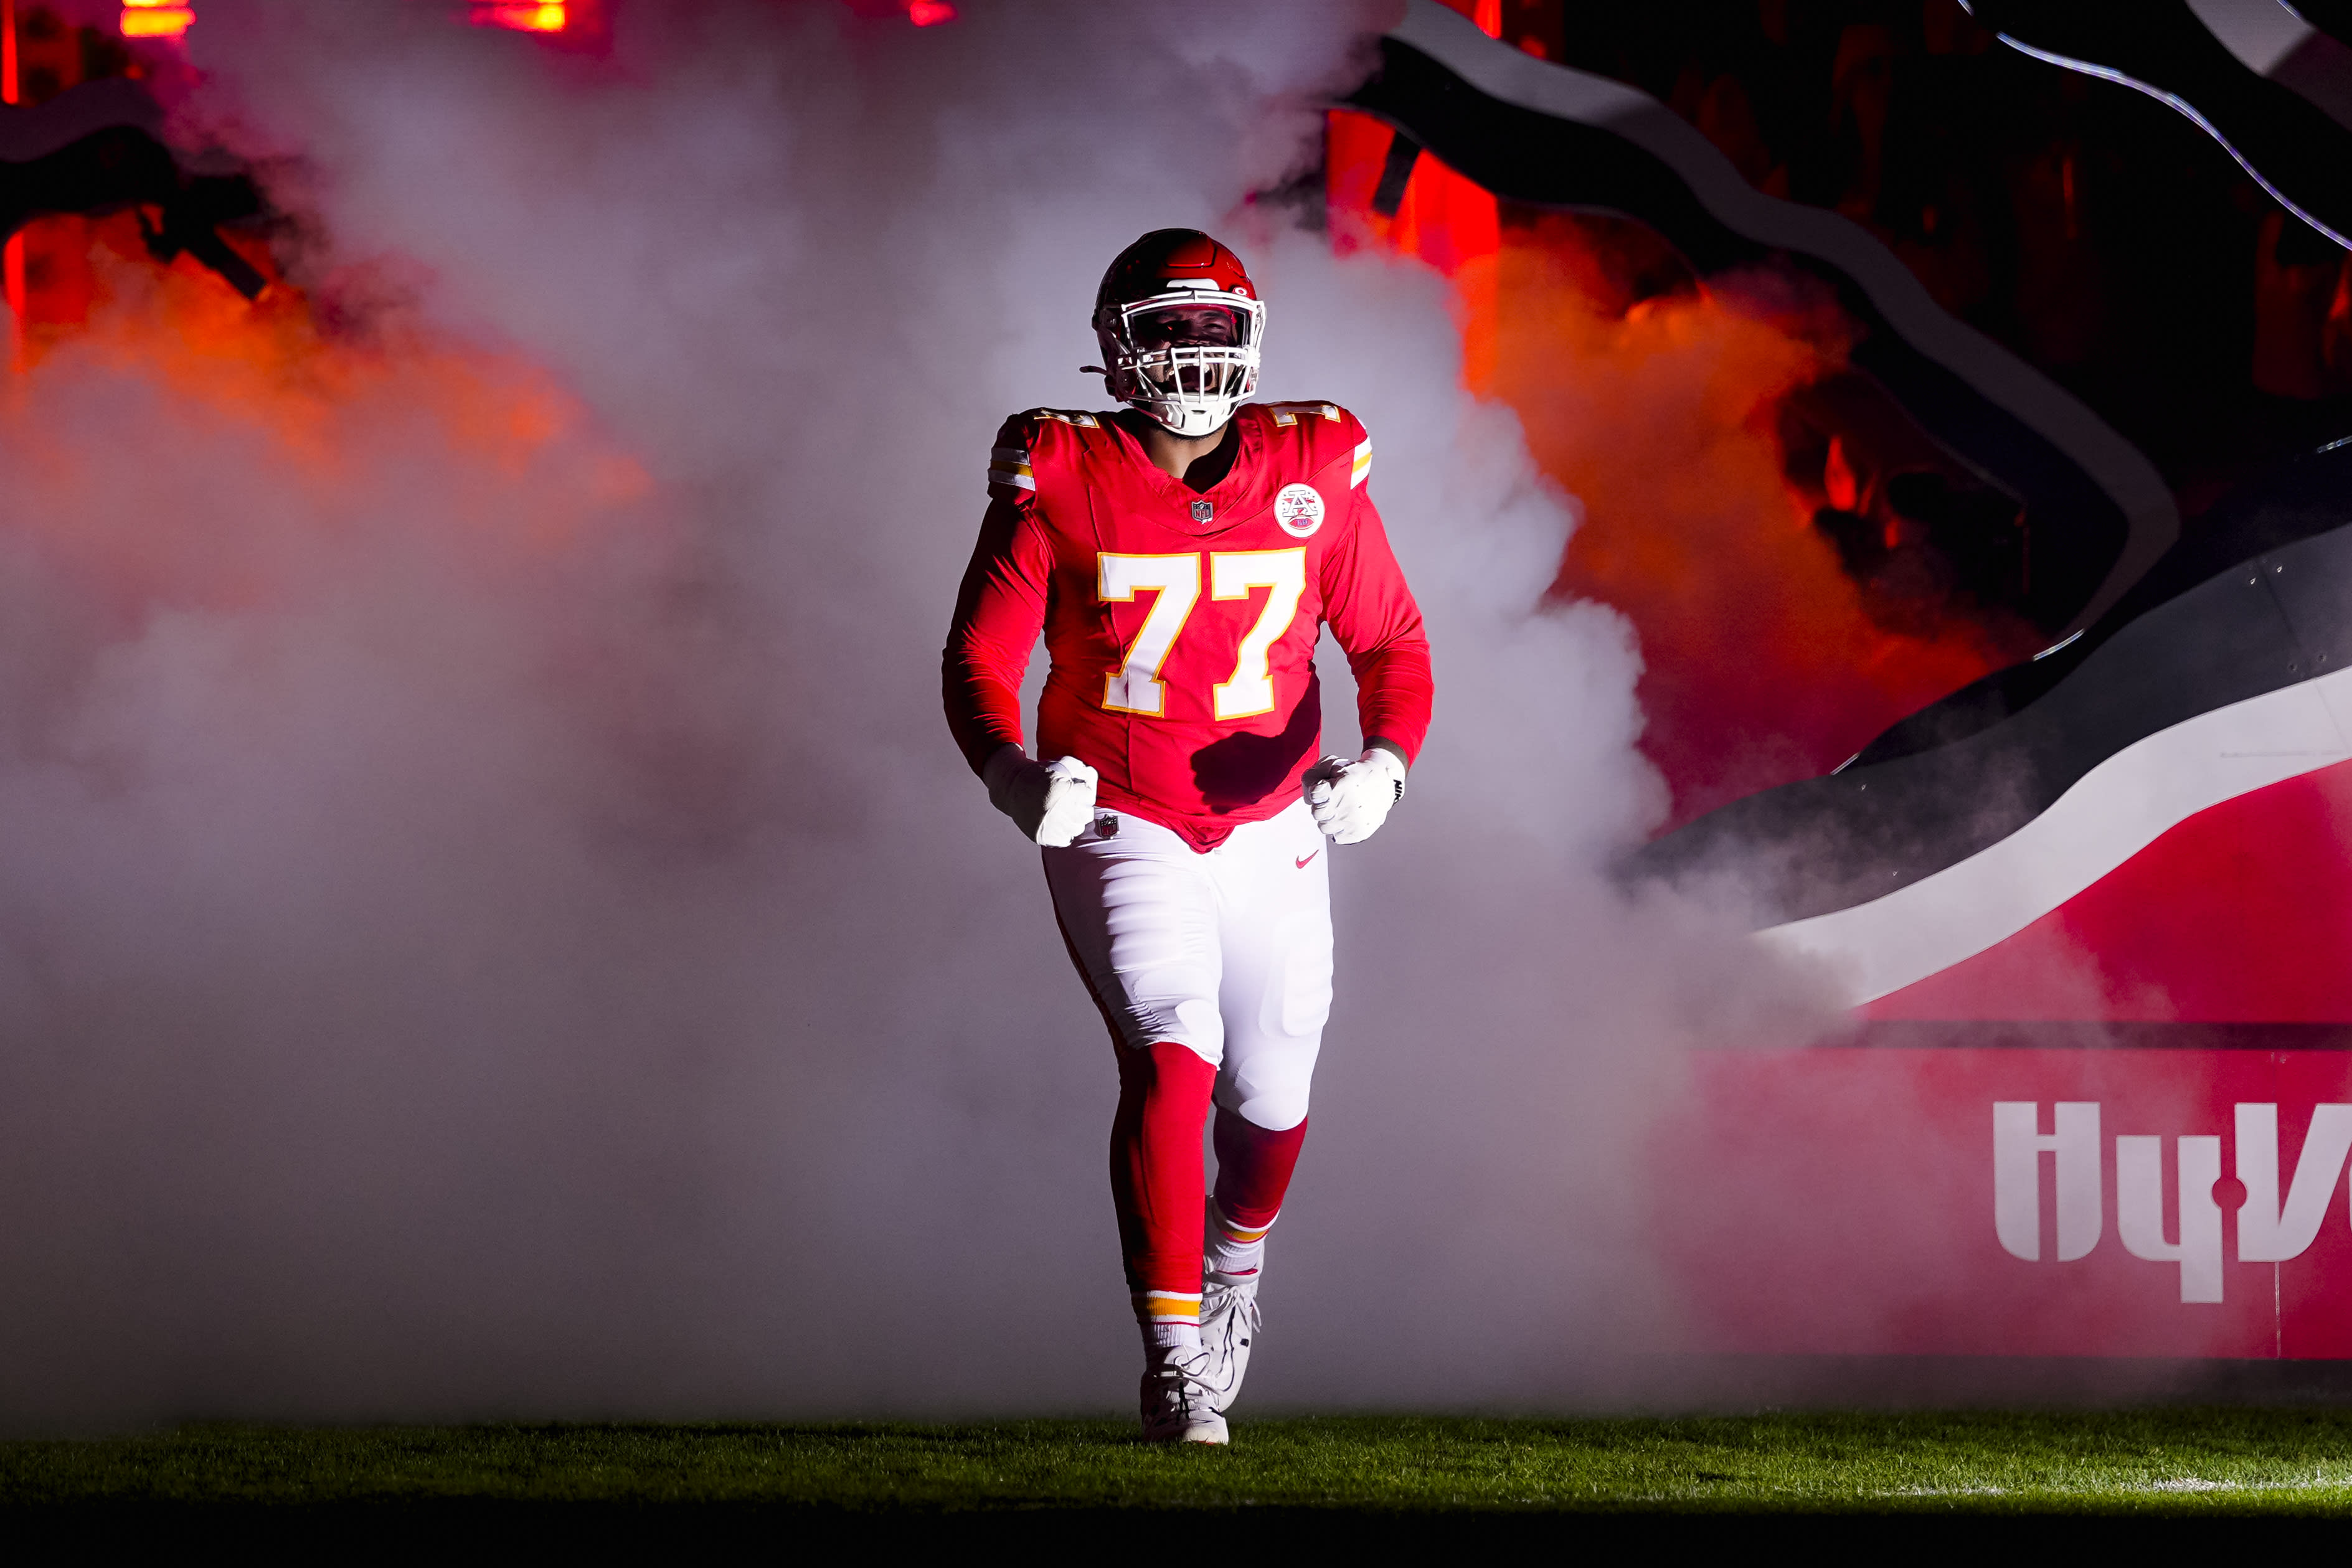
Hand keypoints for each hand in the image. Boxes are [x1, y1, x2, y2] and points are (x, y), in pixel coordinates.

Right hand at [983, 744, 1099, 846]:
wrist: (1013, 788)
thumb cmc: (1039, 775)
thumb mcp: (1061, 764)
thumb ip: (1082, 771)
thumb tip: (1092, 778)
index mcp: (1065, 791)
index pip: (1089, 797)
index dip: (1083, 792)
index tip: (1076, 790)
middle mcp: (1059, 810)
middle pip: (1086, 814)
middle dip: (1080, 806)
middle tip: (1070, 802)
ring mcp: (1052, 826)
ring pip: (1077, 828)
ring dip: (1073, 820)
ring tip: (1063, 812)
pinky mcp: (1045, 837)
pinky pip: (1065, 840)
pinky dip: (1064, 832)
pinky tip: (1057, 821)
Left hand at [1303, 747, 1405, 843]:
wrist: (1384, 781)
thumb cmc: (1355, 774)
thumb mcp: (1334, 765)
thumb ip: (1313, 776)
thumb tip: (1310, 799)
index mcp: (1343, 786)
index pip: (1314, 795)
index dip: (1317, 792)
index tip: (1324, 790)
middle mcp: (1349, 805)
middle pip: (1317, 813)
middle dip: (1321, 806)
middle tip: (1332, 800)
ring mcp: (1355, 821)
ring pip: (1324, 827)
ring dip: (1328, 819)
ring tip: (1339, 810)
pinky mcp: (1359, 833)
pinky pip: (1336, 837)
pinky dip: (1339, 829)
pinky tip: (1346, 819)